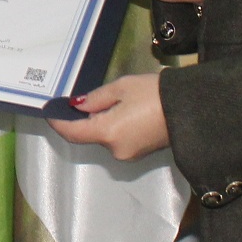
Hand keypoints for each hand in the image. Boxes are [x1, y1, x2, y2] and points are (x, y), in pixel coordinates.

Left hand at [47, 71, 170, 160]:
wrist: (192, 109)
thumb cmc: (158, 95)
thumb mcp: (122, 88)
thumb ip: (96, 98)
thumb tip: (79, 106)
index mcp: (108, 132)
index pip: (73, 132)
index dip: (58, 123)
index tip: (50, 113)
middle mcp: (115, 149)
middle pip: (91, 134)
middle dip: (88, 117)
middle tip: (90, 97)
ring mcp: (128, 154)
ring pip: (105, 136)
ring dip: (104, 121)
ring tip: (120, 100)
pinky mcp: (139, 153)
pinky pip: (119, 139)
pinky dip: (116, 127)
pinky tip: (129, 110)